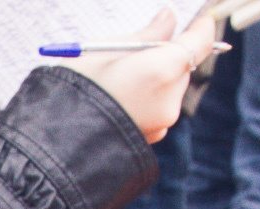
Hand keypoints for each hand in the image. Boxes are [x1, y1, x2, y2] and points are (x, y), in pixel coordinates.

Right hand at [73, 9, 218, 142]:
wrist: (55, 142)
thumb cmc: (75, 90)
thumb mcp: (105, 51)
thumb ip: (146, 35)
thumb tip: (168, 19)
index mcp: (162, 69)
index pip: (200, 42)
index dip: (203, 26)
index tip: (202, 16)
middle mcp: (170, 97)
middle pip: (184, 66)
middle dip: (169, 55)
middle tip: (140, 51)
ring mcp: (163, 121)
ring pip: (171, 88)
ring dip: (157, 78)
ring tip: (120, 80)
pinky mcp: (153, 137)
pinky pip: (159, 108)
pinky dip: (147, 99)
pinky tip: (120, 100)